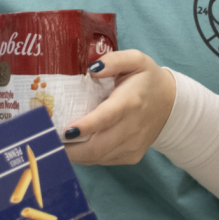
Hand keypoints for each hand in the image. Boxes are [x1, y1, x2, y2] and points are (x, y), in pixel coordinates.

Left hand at [63, 50, 176, 166]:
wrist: (172, 105)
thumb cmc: (147, 79)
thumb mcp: (136, 59)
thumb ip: (115, 60)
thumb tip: (93, 67)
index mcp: (130, 102)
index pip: (106, 118)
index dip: (86, 126)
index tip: (65, 130)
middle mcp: (132, 128)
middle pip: (98, 146)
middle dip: (70, 149)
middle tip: (47, 141)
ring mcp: (132, 146)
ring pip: (98, 157)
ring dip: (74, 154)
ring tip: (53, 144)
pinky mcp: (132, 156)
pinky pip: (104, 160)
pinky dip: (86, 156)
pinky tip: (73, 146)